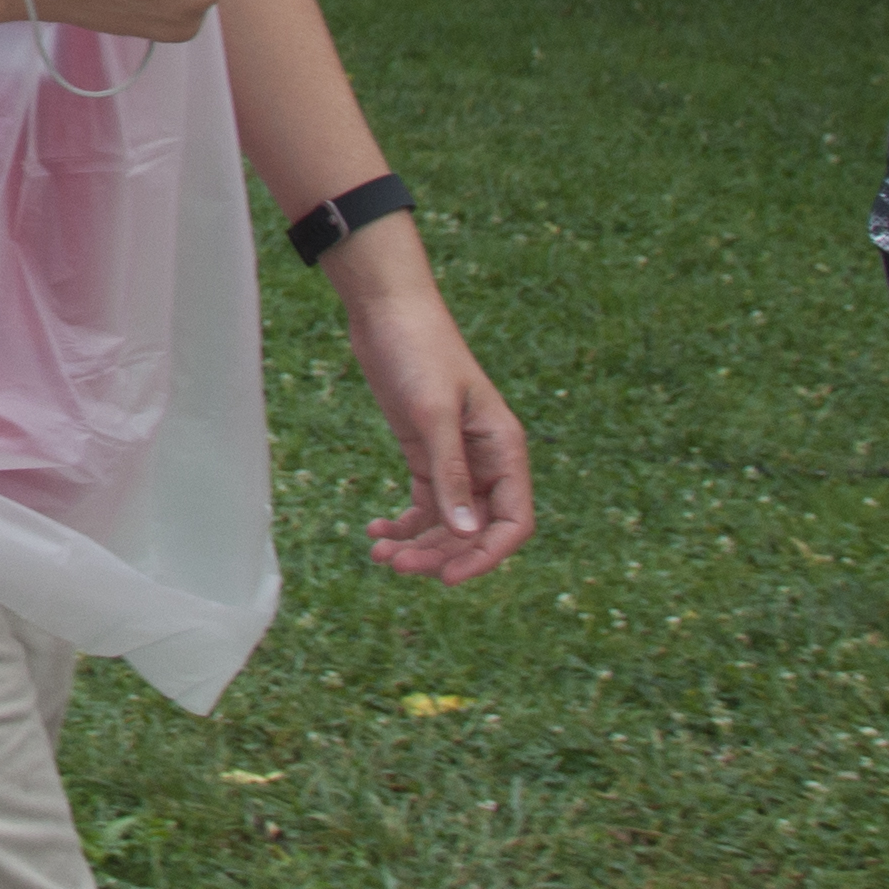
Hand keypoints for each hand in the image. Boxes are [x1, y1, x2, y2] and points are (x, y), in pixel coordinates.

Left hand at [334, 255, 530, 583]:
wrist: (387, 310)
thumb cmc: (418, 350)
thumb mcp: (433, 412)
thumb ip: (449, 472)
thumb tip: (466, 532)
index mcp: (505, 450)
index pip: (512, 522)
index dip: (486, 556)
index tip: (447, 578)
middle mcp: (486, 461)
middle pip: (475, 530)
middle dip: (440, 554)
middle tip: (397, 565)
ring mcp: (455, 460)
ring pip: (446, 522)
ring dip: (417, 544)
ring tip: (379, 554)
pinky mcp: (424, 453)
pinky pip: (423, 504)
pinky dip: (403, 523)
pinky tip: (375, 531)